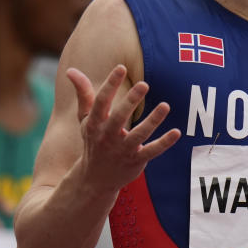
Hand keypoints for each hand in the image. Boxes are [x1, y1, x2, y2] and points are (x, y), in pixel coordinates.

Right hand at [67, 64, 180, 193]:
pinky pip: (152, 151)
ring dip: (152, 121)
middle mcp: (107, 137)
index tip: (121, 68)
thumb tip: (70, 70)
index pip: (101, 102)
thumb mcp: (85, 119)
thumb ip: (83, 94)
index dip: (110, 84)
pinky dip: (164, 143)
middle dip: (130, 101)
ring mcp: (122, 150)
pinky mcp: (136, 161)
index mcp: (94, 124)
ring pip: (139, 135)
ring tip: (165, 106)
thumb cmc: (93, 141)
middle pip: (119, 118)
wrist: (94, 179)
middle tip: (144, 84)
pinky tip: (176, 132)